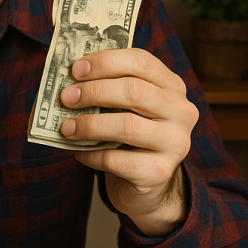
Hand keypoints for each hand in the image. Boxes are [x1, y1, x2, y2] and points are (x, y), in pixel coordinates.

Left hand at [59, 48, 198, 236]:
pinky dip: (91, 155)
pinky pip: (116, 159)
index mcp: (172, 87)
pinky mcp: (159, 172)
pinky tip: (78, 153)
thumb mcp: (126, 108)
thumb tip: (69, 81)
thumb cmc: (130, 137)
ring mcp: (175, 143)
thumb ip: (108, 90)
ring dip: (89, 125)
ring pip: (127, 126)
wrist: (147, 185)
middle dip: (94, 92)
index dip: (106, 62)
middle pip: (134, 91)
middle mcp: (181, 112)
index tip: (76, 69)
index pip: (141, 62)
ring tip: (66, 128)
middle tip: (66, 98)